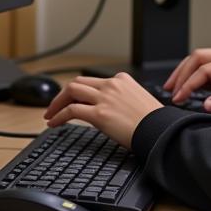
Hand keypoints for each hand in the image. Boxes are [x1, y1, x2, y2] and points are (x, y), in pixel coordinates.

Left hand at [43, 73, 161, 147]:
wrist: (160, 130)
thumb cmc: (154, 121)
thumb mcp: (138, 100)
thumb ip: (121, 99)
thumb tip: (109, 109)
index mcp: (122, 79)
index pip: (93, 80)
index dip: (78, 91)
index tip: (71, 99)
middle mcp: (111, 85)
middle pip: (78, 82)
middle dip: (63, 94)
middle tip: (55, 106)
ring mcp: (104, 98)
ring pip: (71, 91)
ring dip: (57, 103)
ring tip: (50, 114)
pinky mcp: (99, 114)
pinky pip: (71, 111)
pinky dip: (59, 116)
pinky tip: (54, 123)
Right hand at [164, 47, 210, 118]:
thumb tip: (205, 104)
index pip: (204, 68)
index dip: (188, 83)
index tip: (178, 98)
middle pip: (198, 58)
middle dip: (182, 73)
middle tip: (170, 91)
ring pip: (202, 61)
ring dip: (187, 74)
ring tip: (173, 89)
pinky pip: (210, 71)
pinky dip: (197, 79)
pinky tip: (189, 90)